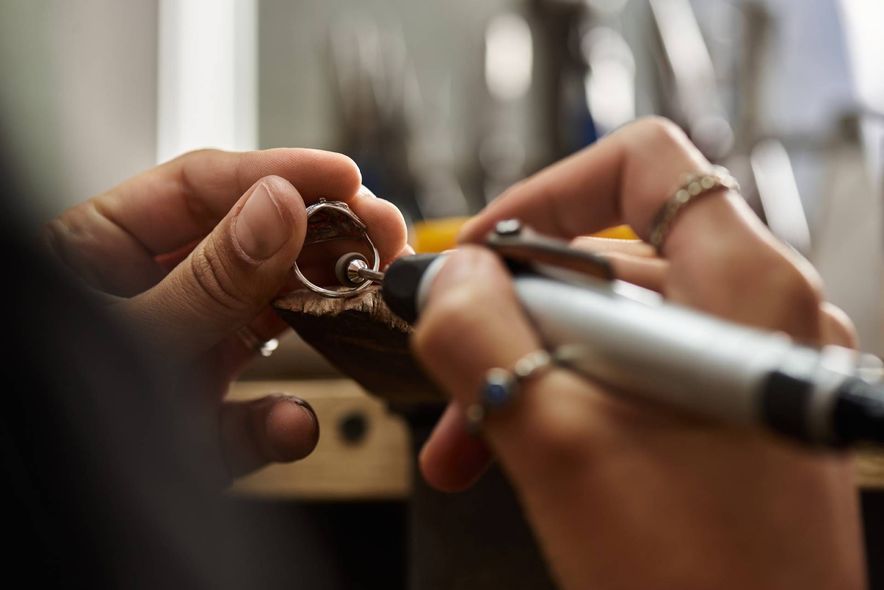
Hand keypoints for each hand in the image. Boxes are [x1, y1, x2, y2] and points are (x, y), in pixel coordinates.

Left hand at [44, 148, 407, 479]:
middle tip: (380, 232)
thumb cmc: (49, 414)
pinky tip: (288, 424)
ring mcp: (181, 350)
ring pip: (266, 317)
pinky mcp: (201, 411)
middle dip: (322, 237)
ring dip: (320, 314)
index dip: (280, 173)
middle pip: (252, 243)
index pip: (202, 188)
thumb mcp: (130, 337)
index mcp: (103, 249)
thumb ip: (208, 279)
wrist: (34, 529)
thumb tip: (279, 209)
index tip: (344, 178)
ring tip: (363, 299)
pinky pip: (253, 411)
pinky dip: (279, 422)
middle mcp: (151, 292)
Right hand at [414, 118, 864, 588]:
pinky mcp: (721, 416)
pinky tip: (515, 451)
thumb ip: (481, 334)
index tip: (483, 253)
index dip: (547, 194)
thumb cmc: (700, 581)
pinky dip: (563, 399)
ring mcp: (738, 368)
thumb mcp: (557, 442)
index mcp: (743, 286)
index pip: (643, 164)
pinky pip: (626, 375)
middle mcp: (755, 314)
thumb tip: (447, 275)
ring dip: (524, 367)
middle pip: (608, 256)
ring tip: (468, 439)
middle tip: (453, 367)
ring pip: (607, 325)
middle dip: (511, 312)